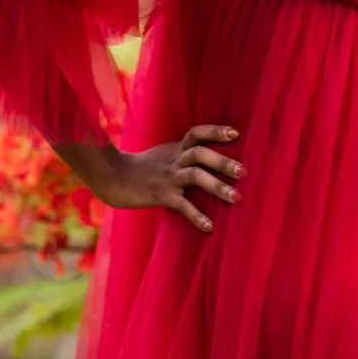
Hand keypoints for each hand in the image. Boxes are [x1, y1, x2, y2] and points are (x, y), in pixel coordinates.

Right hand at [96, 123, 244, 233]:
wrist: (113, 179)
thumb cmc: (143, 168)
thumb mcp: (165, 154)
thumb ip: (185, 153)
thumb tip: (210, 156)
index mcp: (176, 149)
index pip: (197, 132)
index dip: (215, 131)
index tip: (235, 133)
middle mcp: (174, 160)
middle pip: (200, 153)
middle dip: (223, 161)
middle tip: (244, 171)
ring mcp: (168, 177)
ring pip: (195, 176)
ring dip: (217, 186)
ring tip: (237, 198)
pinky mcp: (161, 195)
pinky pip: (182, 205)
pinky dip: (196, 216)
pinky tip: (209, 227)